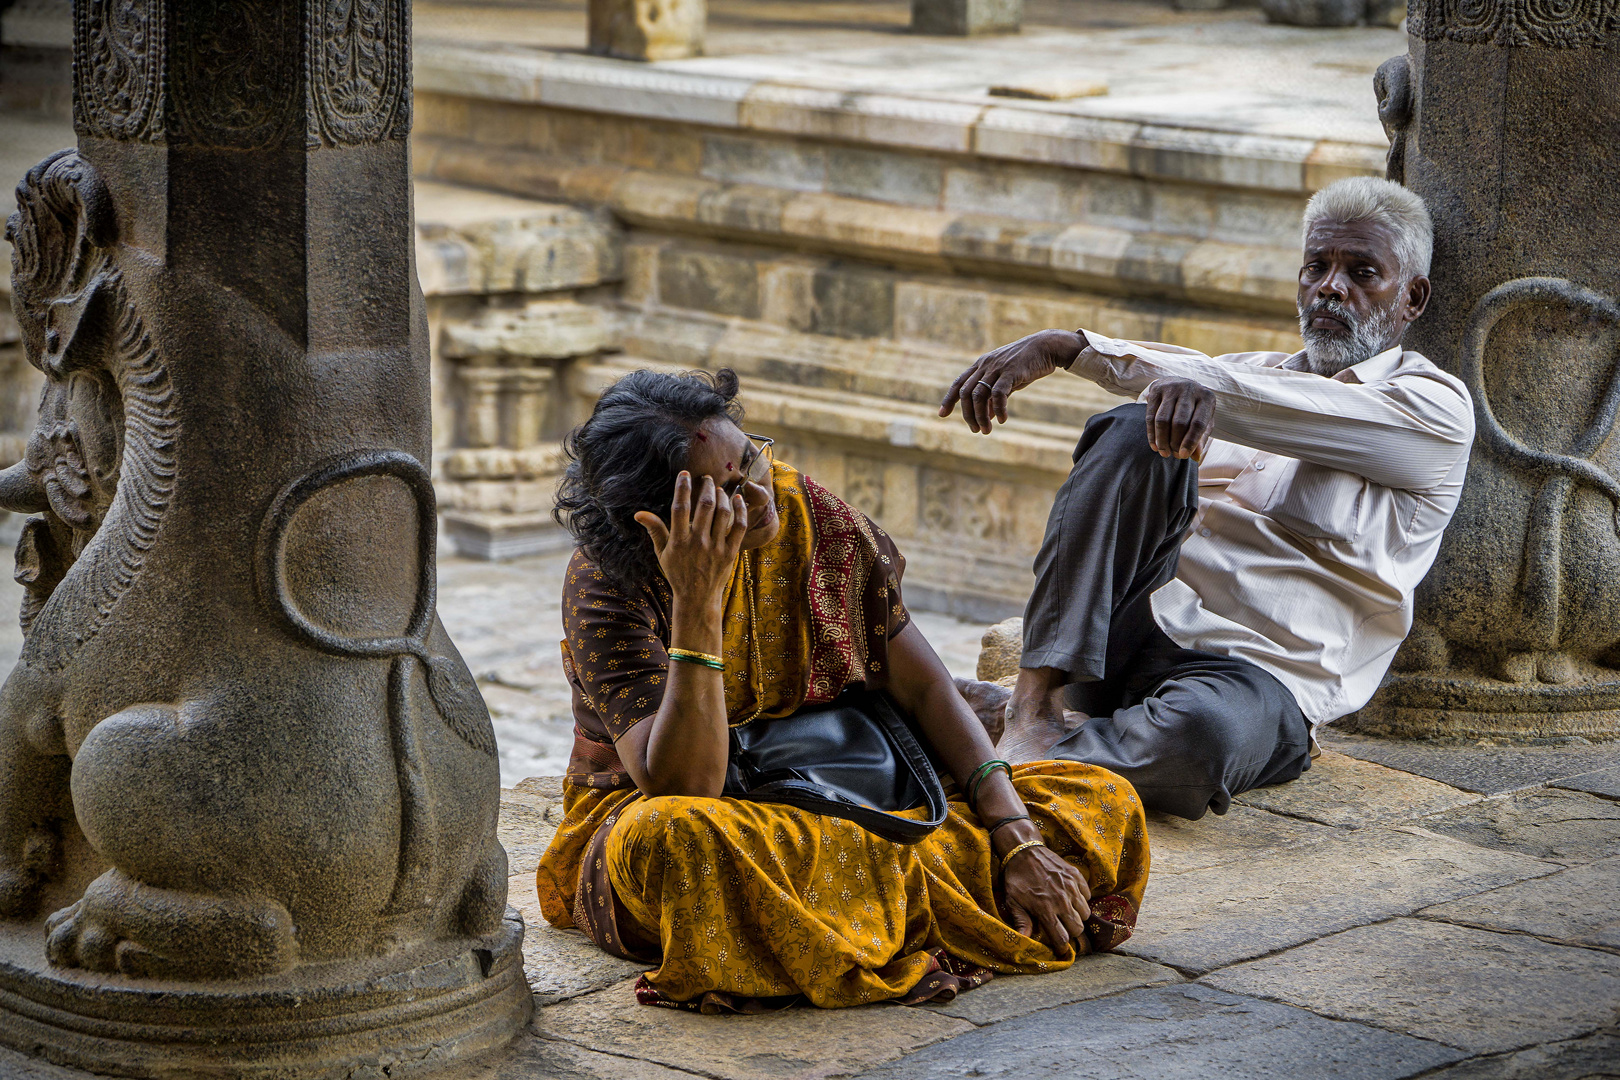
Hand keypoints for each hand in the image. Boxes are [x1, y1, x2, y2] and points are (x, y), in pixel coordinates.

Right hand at [634, 473, 748, 607]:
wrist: (697, 599)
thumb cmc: (677, 573)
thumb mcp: (662, 554)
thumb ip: (654, 530)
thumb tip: (639, 513)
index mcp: (679, 541)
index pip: (680, 508)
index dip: (682, 488)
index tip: (684, 474)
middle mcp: (698, 542)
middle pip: (704, 506)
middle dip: (706, 487)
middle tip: (706, 478)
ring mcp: (716, 548)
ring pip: (723, 513)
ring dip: (722, 496)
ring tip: (719, 489)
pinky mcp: (730, 553)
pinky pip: (739, 527)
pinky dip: (740, 511)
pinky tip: (738, 500)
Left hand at [940, 330, 1082, 433]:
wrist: (1046, 347)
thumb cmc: (1026, 364)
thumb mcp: (1006, 380)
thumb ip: (993, 395)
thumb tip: (986, 415)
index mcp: (981, 365)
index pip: (959, 383)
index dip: (949, 399)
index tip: (942, 415)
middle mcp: (985, 365)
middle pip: (967, 393)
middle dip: (968, 415)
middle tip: (976, 430)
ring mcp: (997, 368)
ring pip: (980, 395)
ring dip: (981, 416)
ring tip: (986, 430)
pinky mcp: (1010, 372)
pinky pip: (998, 394)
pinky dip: (998, 409)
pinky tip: (1002, 420)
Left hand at [999, 833, 1092, 959]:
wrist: (1024, 851)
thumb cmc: (1016, 878)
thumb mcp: (1013, 901)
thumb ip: (1021, 921)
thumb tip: (1024, 940)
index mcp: (1045, 910)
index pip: (1062, 938)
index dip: (1062, 946)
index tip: (1060, 947)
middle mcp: (1062, 901)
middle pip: (1078, 928)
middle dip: (1071, 931)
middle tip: (1062, 926)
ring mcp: (1071, 887)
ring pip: (1085, 914)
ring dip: (1077, 915)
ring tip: (1066, 911)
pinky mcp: (1077, 876)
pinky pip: (1088, 896)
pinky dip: (1081, 899)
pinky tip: (1070, 896)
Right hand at [1142, 377, 1214, 460]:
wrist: (1179, 383)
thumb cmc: (1195, 408)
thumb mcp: (1204, 420)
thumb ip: (1201, 438)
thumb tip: (1196, 457)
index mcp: (1206, 397)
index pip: (1198, 423)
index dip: (1190, 442)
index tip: (1183, 456)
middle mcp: (1189, 389)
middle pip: (1179, 422)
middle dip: (1175, 442)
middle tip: (1173, 455)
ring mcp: (1171, 388)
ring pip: (1163, 420)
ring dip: (1162, 440)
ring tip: (1164, 453)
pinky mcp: (1156, 390)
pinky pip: (1150, 416)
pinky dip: (1151, 434)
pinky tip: (1154, 446)